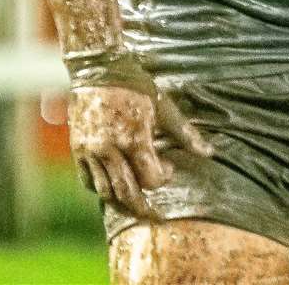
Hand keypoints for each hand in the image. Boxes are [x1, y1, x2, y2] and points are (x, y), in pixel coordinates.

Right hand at [68, 85, 212, 217]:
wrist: (98, 71)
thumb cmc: (137, 87)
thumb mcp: (165, 107)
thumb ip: (185, 133)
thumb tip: (211, 153)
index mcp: (134, 138)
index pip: (149, 178)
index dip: (163, 178)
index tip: (169, 168)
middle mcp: (109, 149)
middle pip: (126, 193)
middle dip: (142, 208)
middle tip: (155, 217)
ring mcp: (90, 151)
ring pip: (105, 191)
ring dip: (121, 200)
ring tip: (135, 202)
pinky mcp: (77, 151)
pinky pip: (88, 181)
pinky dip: (101, 188)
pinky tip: (115, 185)